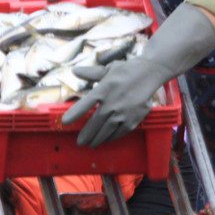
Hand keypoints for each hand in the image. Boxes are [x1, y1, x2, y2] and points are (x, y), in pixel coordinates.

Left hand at [60, 3, 214, 145]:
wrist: (149, 73)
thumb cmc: (126, 70)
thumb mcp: (108, 69)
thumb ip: (91, 73)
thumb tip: (75, 71)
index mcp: (103, 89)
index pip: (85, 104)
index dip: (75, 113)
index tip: (65, 122)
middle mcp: (112, 103)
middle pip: (95, 123)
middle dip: (86, 135)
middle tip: (80, 142)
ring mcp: (122, 113)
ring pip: (106, 131)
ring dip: (98, 139)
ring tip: (92, 144)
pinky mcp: (133, 119)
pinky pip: (119, 132)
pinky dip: (112, 138)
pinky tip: (107, 140)